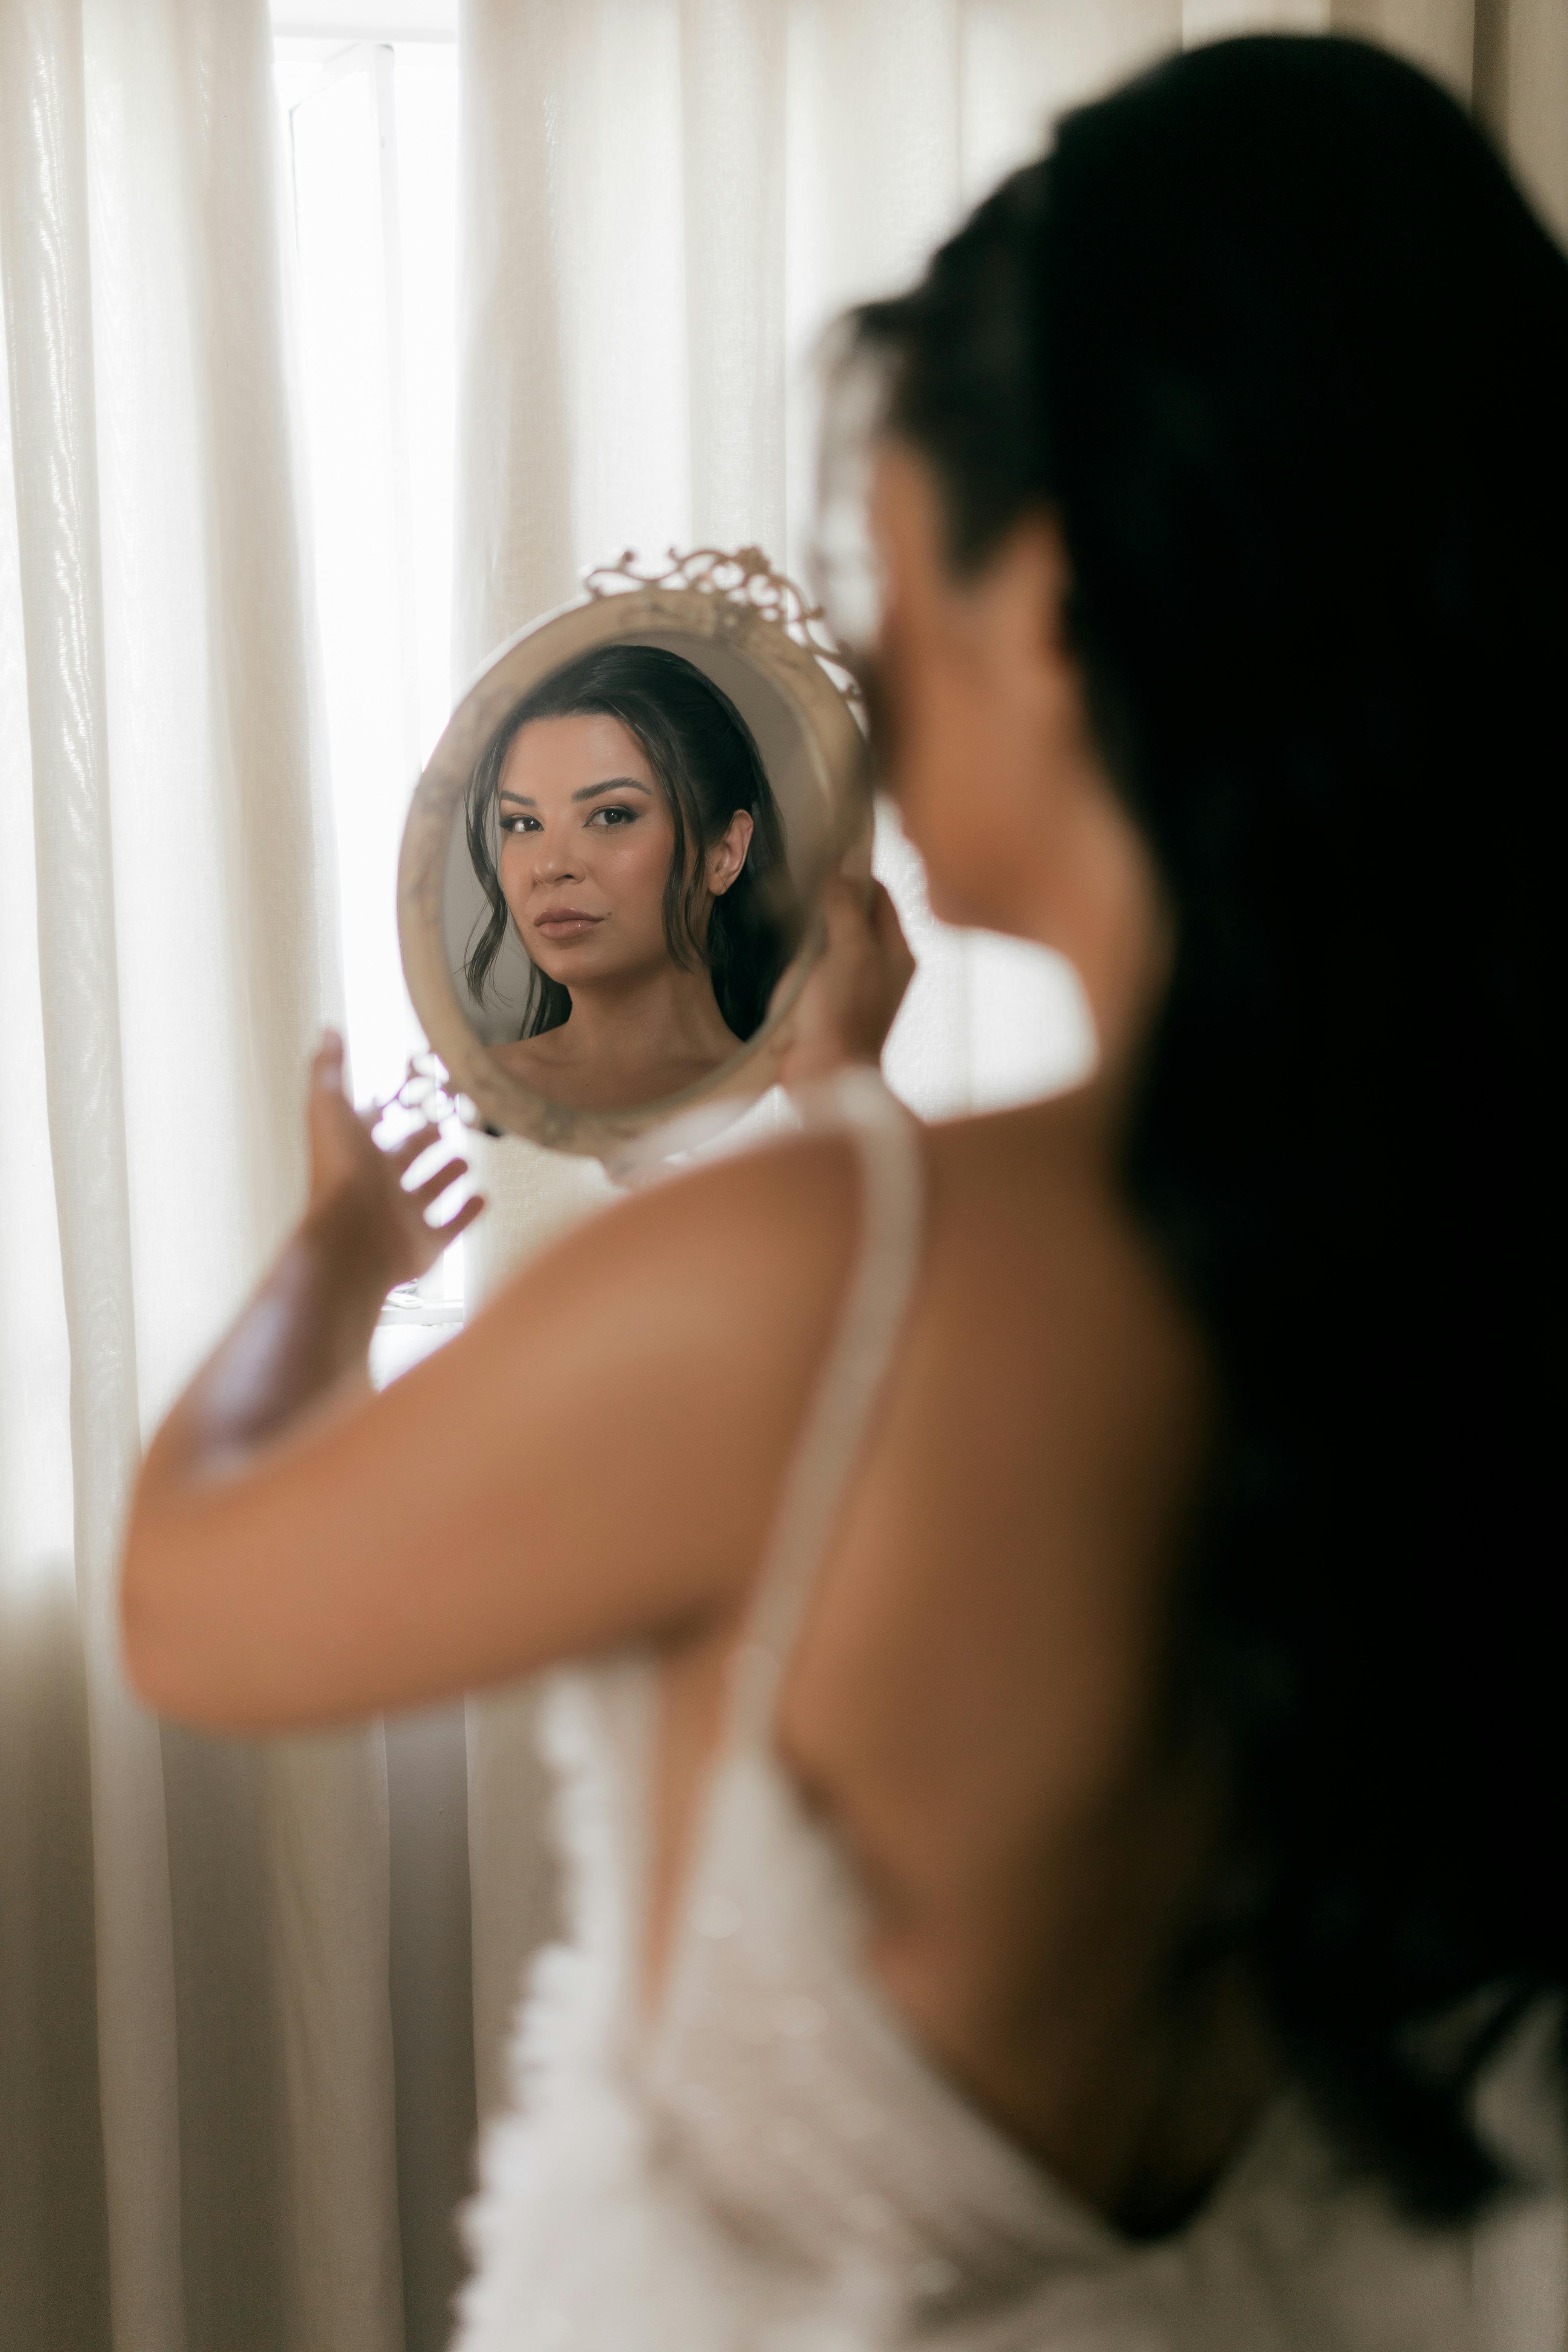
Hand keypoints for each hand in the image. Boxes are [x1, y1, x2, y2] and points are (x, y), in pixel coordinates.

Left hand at [305, 1032, 483, 1293]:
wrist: (350, 1241)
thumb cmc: (340, 1172)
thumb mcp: (329, 1108)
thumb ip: (328, 1069)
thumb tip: (328, 1028)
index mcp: (355, 1154)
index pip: (372, 1128)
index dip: (386, 1112)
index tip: (407, 1097)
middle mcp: (378, 1185)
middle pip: (403, 1159)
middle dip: (422, 1142)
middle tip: (444, 1126)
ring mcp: (402, 1217)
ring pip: (428, 1191)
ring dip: (445, 1175)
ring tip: (464, 1158)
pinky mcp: (425, 1245)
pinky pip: (450, 1227)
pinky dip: (467, 1213)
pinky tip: (484, 1197)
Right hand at [770, 876, 914, 1090]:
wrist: (825, 1080)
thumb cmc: (841, 1016)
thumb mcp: (849, 952)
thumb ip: (847, 909)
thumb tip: (842, 872)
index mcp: (898, 951)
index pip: (881, 896)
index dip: (854, 875)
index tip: (823, 862)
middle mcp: (885, 968)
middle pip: (860, 917)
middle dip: (833, 900)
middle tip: (801, 886)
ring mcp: (860, 989)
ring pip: (840, 941)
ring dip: (817, 929)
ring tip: (791, 916)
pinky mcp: (835, 1007)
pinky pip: (823, 969)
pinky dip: (807, 957)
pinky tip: (788, 954)